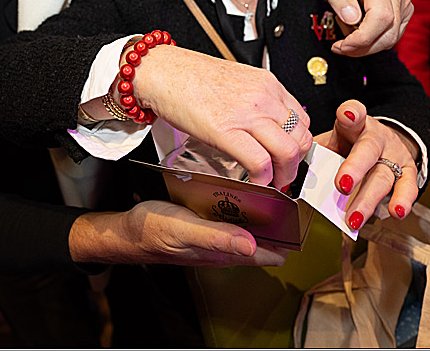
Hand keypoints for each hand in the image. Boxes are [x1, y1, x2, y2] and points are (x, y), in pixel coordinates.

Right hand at [69, 200, 287, 266]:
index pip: (274, 253)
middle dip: (284, 216)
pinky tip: (241, 180)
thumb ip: (218, 238)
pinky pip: (234, 210)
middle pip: (268, 234)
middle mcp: (230, 244)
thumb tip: (254, 247)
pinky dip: (243, 198)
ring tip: (275, 177)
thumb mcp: (186, 232)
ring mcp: (220, 231)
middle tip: (293, 184)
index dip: (291, 237)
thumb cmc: (153, 233)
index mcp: (229, 253)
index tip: (302, 211)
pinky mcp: (209, 219)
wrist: (126, 229)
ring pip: (253, 220)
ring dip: (265, 205)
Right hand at [134, 45, 311, 189]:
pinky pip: (260, 161)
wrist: (161, 71)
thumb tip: (268, 128)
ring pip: (288, 152)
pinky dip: (263, 179)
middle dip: (296, 165)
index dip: (299, 145)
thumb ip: (257, 101)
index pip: (303, 120)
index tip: (289, 158)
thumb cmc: (190, 77)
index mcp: (268, 84)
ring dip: (284, 176)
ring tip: (271, 183)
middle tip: (283, 176)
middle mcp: (263, 97)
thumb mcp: (236, 82)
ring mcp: (247, 113)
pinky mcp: (225, 130)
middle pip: (302, 138)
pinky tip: (254, 182)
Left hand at [313, 0, 413, 56]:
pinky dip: (372, 43)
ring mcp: (402, 3)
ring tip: (347, 36)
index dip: (364, 37)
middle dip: (361, 47)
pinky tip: (358, 34)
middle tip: (340, 47)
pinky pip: (390, 38)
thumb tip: (352, 18)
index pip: (381, 15)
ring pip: (390, 39)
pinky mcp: (403, 14)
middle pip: (388, 32)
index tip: (343, 45)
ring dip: (365, 47)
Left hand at [314, 100, 420, 227]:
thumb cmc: (351, 143)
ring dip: (368, 199)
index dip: (351, 114)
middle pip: (367, 150)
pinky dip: (402, 201)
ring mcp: (394, 153)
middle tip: (341, 186)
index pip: (353, 113)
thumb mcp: (334, 141)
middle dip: (354, 168)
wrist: (383, 142)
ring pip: (383, 175)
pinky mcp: (408, 170)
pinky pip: (408, 186)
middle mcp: (376, 136)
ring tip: (355, 217)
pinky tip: (395, 212)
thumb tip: (292, 173)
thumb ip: (319, 154)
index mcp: (354, 124)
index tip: (346, 115)